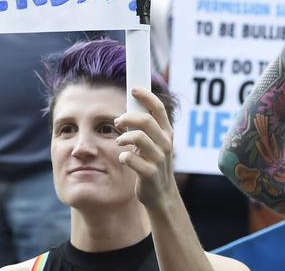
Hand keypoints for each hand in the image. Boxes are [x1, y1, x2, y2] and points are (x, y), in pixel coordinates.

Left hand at [114, 88, 176, 211]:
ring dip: (123, 137)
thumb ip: (147, 127)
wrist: (160, 195)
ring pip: (138, 137)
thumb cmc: (153, 163)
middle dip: (127, 117)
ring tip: (119, 142)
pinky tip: (124, 159)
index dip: (146, 96)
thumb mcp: (154, 143)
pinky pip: (130, 158)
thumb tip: (131, 105)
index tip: (134, 90)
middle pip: (145, 120)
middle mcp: (165, 144)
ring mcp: (159, 159)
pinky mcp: (149, 173)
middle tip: (117, 122)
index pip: (159, 108)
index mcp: (167, 133)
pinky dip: (123, 156)